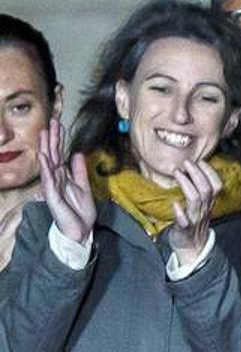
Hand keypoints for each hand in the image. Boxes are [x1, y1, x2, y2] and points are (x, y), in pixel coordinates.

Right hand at [36, 119, 95, 244]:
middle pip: (53, 154)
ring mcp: (52, 186)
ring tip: (44, 133)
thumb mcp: (84, 186)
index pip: (60, 153)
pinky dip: (46, 167)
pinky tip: (44, 156)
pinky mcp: (52, 195)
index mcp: (64, 176)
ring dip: (46, 147)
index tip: (59, 125)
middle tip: (52, 121)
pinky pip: (48, 179)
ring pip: (48, 163)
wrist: (80, 230)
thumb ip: (80, 170)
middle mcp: (56, 178)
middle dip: (52, 138)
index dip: (60, 139)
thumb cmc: (80, 211)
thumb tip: (77, 153)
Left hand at [164, 159, 223, 263]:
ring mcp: (195, 219)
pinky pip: (184, 221)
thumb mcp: (201, 207)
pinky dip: (180, 212)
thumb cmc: (193, 224)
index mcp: (209, 204)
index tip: (200, 161)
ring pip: (196, 200)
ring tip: (177, 173)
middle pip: (206, 189)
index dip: (210, 172)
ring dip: (187, 185)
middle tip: (186, 162)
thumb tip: (193, 171)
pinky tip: (174, 204)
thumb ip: (199, 191)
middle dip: (197, 173)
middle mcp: (204, 210)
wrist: (192, 248)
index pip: (216, 185)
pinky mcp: (184, 229)